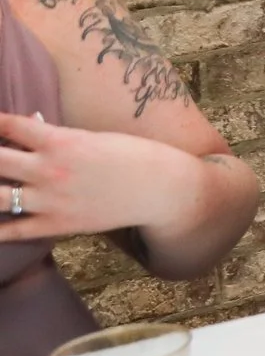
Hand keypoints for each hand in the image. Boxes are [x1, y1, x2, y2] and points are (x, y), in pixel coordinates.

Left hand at [0, 111, 193, 242]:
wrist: (160, 188)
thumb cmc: (132, 156)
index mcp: (61, 141)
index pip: (11, 125)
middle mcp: (49, 170)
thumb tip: (27, 129)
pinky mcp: (57, 225)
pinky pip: (15, 231)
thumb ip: (57, 137)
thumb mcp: (93, 138)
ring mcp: (50, 200)